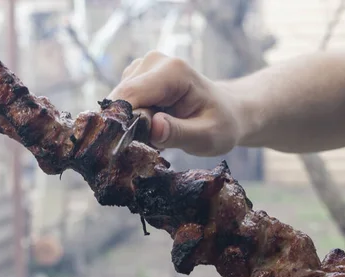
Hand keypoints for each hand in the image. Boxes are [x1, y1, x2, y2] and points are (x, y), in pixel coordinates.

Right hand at [108, 51, 239, 156]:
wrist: (226, 111)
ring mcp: (142, 67)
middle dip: (128, 125)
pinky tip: (152, 125)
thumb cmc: (220, 124)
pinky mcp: (135, 78)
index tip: (126, 147)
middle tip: (151, 145)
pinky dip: (132, 119)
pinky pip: (121, 104)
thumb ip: (179, 133)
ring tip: (157, 135)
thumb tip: (153, 127)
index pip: (131, 94)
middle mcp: (153, 62)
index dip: (122, 121)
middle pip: (120, 98)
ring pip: (118, 102)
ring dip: (131, 124)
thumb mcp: (206, 137)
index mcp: (172, 71)